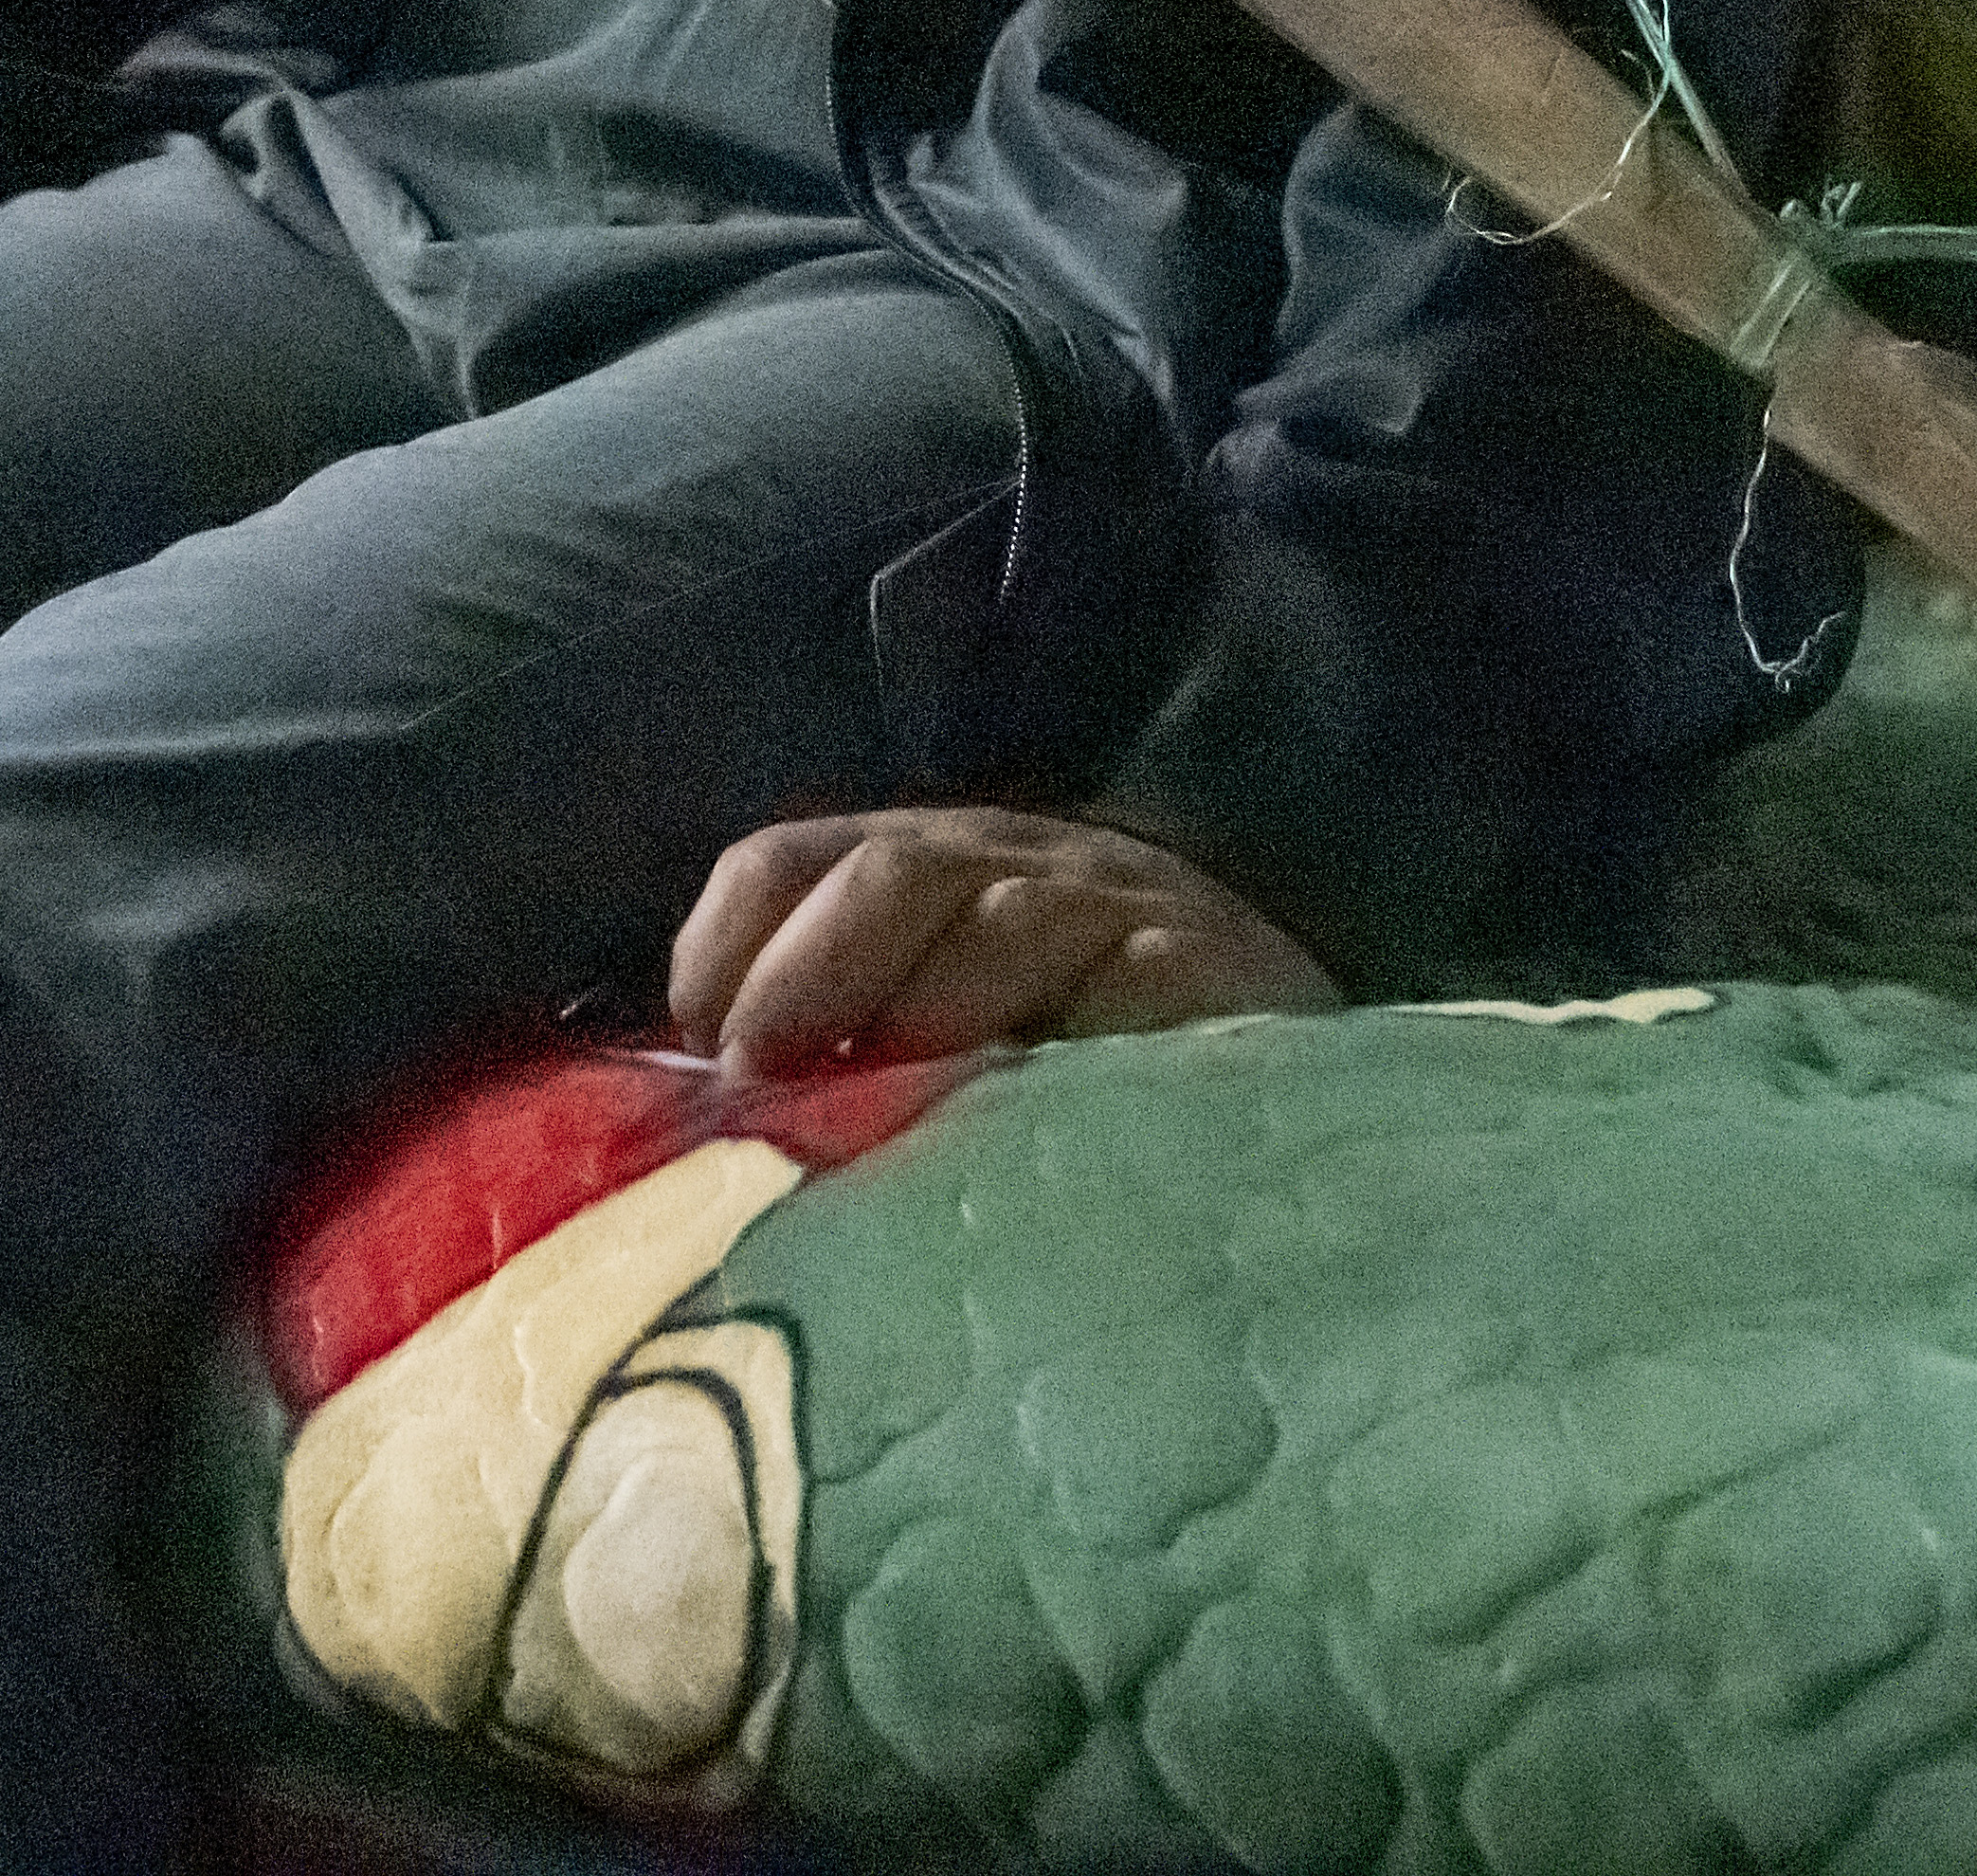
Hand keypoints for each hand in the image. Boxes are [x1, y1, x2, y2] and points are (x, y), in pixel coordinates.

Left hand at [660, 805, 1342, 1066]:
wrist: (1280, 1031)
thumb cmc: (1073, 1056)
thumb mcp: (938, 1031)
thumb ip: (836, 1050)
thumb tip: (706, 1117)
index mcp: (925, 870)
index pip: (790, 860)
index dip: (728, 939)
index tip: (696, 1039)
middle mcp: (1013, 865)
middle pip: (891, 872)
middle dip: (809, 968)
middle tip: (765, 1077)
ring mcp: (1119, 911)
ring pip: (1007, 917)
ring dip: (932, 1001)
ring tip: (895, 1100)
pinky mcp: (1216, 973)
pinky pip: (1140, 983)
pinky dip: (1080, 1030)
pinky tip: (1041, 1108)